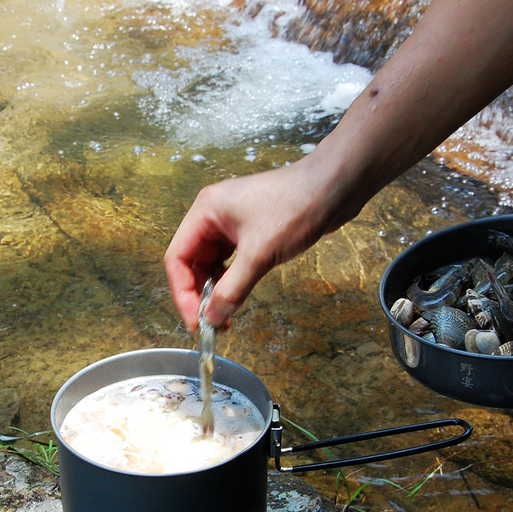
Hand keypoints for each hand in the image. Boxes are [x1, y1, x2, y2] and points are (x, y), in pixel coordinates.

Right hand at [163, 158, 342, 329]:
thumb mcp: (259, 254)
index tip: (195, 319)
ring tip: (225, 316)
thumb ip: (232, 289)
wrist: (334, 188)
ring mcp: (232, 223)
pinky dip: (231, 281)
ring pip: (212, 264)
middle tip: (211, 323)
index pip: (177, 257)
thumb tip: (212, 317)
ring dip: (216, 290)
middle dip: (199, 294)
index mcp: (205, 211)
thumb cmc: (296, 207)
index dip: (183, 292)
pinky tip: (237, 296)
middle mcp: (214, 215)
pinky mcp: (251, 231)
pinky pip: (231, 261)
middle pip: (192, 262)